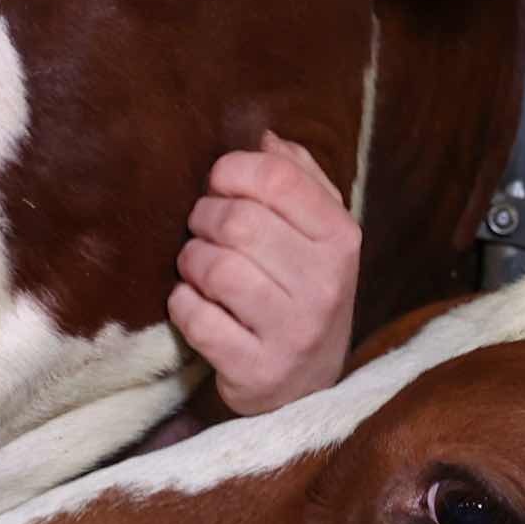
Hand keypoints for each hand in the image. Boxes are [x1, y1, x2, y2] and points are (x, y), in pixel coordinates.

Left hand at [169, 132, 360, 415]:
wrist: (305, 388)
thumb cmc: (300, 291)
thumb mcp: (315, 233)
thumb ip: (296, 178)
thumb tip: (265, 135)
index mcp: (341, 238)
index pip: (277, 177)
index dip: (231, 172)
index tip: (218, 185)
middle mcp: (326, 283)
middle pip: (238, 221)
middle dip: (204, 219)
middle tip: (203, 231)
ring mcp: (294, 331)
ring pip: (214, 267)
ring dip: (192, 263)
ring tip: (200, 269)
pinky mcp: (258, 370)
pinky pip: (195, 316)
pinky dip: (183, 305)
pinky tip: (198, 306)